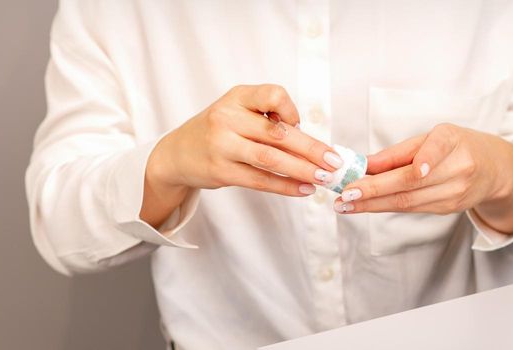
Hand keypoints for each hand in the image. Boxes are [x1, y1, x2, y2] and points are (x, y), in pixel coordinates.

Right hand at [142, 84, 343, 226]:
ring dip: (302, 170)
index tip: (299, 124)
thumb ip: (268, 119)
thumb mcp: (237, 111)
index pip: (272, 95)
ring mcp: (222, 146)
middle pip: (278, 133)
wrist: (177, 154)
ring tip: (325, 178)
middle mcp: (227, 118)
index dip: (291, 109)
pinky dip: (285, 186)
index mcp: (236, 97)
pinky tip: (304, 189)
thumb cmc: (219, 130)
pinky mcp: (220, 172)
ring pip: (271, 159)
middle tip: (335, 162)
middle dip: (312, 149)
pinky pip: (260, 181)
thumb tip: (313, 143)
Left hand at [333, 123, 512, 234]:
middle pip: (412, 183)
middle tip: (346, 194)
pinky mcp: (449, 208)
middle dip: (375, 190)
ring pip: (408, 201)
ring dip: (372, 204)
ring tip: (345, 204)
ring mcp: (455, 193)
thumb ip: (399, 151)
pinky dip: (384, 207)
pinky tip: (363, 206)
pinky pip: (412, 208)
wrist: (495, 170)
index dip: (424, 160)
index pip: (436, 150)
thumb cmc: (458, 146)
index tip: (411, 170)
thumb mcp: (433, 136)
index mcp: (453, 141)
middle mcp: (458, 168)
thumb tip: (365, 163)